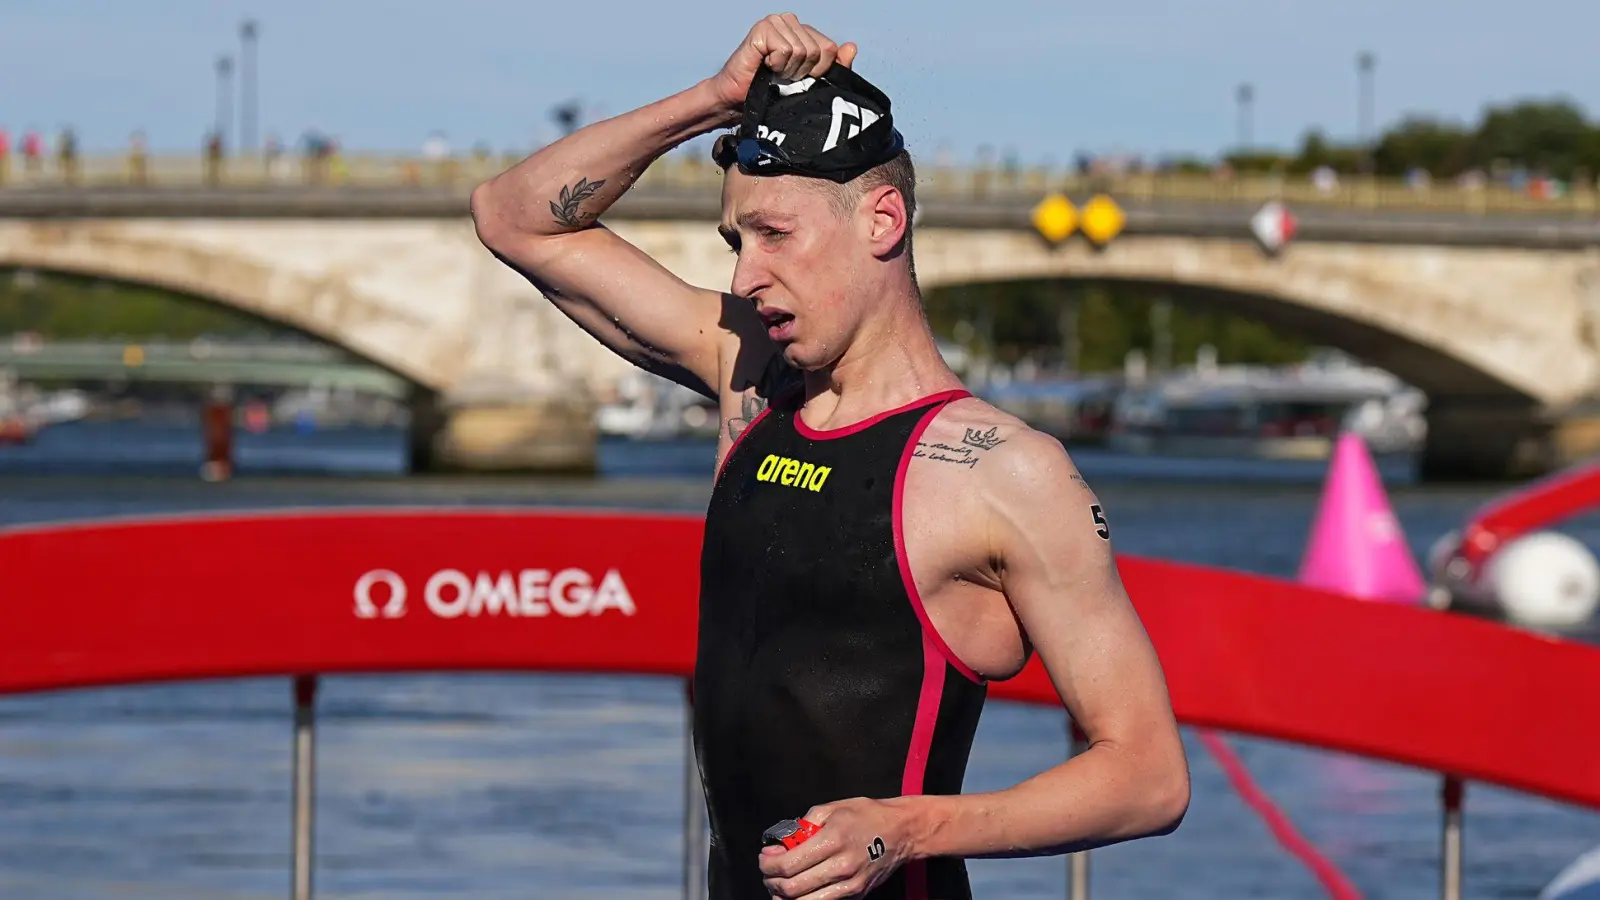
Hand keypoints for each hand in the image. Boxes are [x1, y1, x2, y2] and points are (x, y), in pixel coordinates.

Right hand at [710, 13, 858, 110]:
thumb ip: (834, 66)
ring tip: (774, 72)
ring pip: (802, 50)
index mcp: (804, 32)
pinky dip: (777, 64)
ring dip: (788, 70)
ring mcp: (776, 22)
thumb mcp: (810, 82)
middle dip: (802, 71)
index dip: (819, 70)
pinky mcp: (763, 28)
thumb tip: (852, 47)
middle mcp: (790, 22)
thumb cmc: (770, 91)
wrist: (739, 101)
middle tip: (783, 77)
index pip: (830, 48)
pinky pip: (785, 49)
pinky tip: (765, 66)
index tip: (800, 79)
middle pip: (818, 50)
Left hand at [759, 798, 912, 899]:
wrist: (902, 832)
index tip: (765, 857)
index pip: (789, 864)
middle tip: (768, 871)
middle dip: (772, 881)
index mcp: (834, 840)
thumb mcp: (833, 808)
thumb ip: (804, 824)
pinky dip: (804, 899)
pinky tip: (799, 889)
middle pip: (792, 888)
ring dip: (784, 895)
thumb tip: (782, 842)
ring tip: (780, 883)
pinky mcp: (856, 894)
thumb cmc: (868, 815)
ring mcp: (850, 885)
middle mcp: (841, 866)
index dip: (769, 864)